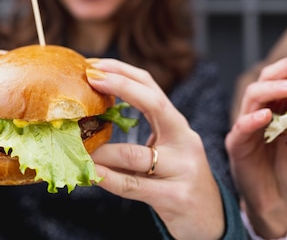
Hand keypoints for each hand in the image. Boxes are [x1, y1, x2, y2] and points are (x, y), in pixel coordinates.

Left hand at [86, 58, 222, 239]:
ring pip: (134, 154)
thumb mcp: (165, 149)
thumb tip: (93, 114)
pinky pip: (133, 185)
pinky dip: (108, 178)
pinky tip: (90, 173)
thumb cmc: (177, 180)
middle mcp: (184, 141)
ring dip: (101, 149)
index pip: (152, 87)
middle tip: (90, 77)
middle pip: (154, 103)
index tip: (94, 64)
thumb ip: (141, 132)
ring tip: (75, 142)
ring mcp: (182, 169)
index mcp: (178, 126)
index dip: (124, 72)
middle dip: (121, 85)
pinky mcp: (175, 197)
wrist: (211, 220)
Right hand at [225, 37, 286, 237]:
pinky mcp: (237, 145)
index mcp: (279, 106)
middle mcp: (260, 110)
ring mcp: (246, 126)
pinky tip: (267, 115)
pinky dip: (252, 119)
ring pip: (253, 96)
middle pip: (268, 78)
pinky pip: (241, 128)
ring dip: (273, 87)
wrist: (276, 202)